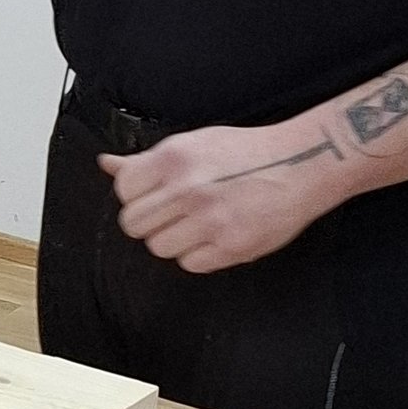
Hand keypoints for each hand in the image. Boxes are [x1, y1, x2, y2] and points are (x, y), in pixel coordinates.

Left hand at [101, 118, 347, 273]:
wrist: (301, 163)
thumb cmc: (246, 152)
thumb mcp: (192, 144)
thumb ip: (146, 161)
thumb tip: (107, 165)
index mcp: (173, 159)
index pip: (123, 191)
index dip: (135, 196)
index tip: (151, 196)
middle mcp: (187, 189)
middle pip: (134, 224)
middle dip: (150, 221)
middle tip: (173, 213)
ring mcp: (209, 220)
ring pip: (159, 248)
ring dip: (173, 240)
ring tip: (197, 224)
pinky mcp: (231, 246)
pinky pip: (190, 264)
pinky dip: (199, 255)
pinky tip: (215, 236)